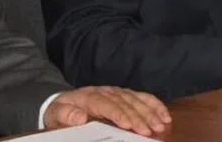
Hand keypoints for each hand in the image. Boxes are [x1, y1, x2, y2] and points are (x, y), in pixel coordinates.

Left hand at [43, 86, 170, 136]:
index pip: (106, 104)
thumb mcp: (56, 114)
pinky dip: (155, 105)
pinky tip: (165, 115)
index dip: (118, 114)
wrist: (63, 101)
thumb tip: (80, 117)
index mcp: (89, 96)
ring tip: (161, 125)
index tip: (128, 125)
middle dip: (139, 117)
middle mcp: (106, 91)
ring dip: (150, 112)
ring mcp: (117, 92)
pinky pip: (142, 97)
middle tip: (149, 131)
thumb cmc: (61, 111)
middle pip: (125, 103)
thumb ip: (66, 115)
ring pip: (136, 100)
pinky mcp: (125, 94)